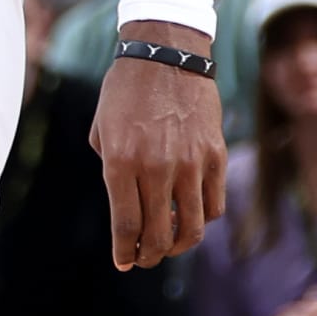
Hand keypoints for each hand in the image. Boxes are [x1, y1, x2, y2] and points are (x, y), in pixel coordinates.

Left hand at [92, 32, 227, 267]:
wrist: (166, 52)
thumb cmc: (125, 89)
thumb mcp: (101, 127)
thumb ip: (109, 166)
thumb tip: (125, 202)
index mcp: (120, 160)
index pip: (125, 225)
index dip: (124, 251)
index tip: (123, 263)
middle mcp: (155, 167)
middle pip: (157, 234)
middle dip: (148, 256)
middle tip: (143, 259)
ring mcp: (189, 163)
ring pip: (191, 228)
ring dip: (178, 246)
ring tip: (168, 245)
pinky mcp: (214, 156)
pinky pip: (213, 205)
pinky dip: (202, 220)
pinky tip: (190, 216)